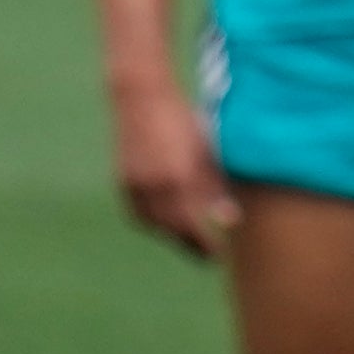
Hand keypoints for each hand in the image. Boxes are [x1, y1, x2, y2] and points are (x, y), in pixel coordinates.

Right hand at [110, 83, 235, 261]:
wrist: (141, 97)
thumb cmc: (184, 120)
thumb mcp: (208, 151)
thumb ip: (217, 187)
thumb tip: (230, 221)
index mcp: (178, 179)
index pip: (192, 226)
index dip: (205, 244)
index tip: (219, 256)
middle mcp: (152, 186)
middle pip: (172, 229)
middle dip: (191, 244)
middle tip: (209, 256)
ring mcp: (133, 184)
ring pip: (153, 223)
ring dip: (172, 234)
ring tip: (191, 241)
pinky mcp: (123, 180)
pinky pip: (139, 212)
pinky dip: (154, 221)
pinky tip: (168, 222)